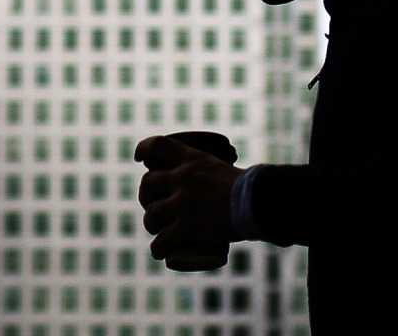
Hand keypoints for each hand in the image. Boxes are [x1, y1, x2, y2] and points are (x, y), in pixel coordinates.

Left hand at [135, 135, 245, 261]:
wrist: (258, 203)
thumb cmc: (252, 189)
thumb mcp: (226, 172)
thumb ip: (216, 177)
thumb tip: (220, 188)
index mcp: (193, 159)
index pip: (158, 145)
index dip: (144, 149)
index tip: (139, 157)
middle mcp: (183, 178)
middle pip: (148, 184)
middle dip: (145, 196)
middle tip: (153, 205)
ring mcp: (183, 203)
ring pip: (151, 215)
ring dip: (152, 224)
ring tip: (159, 230)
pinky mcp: (186, 227)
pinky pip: (161, 242)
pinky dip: (158, 249)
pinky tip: (161, 252)